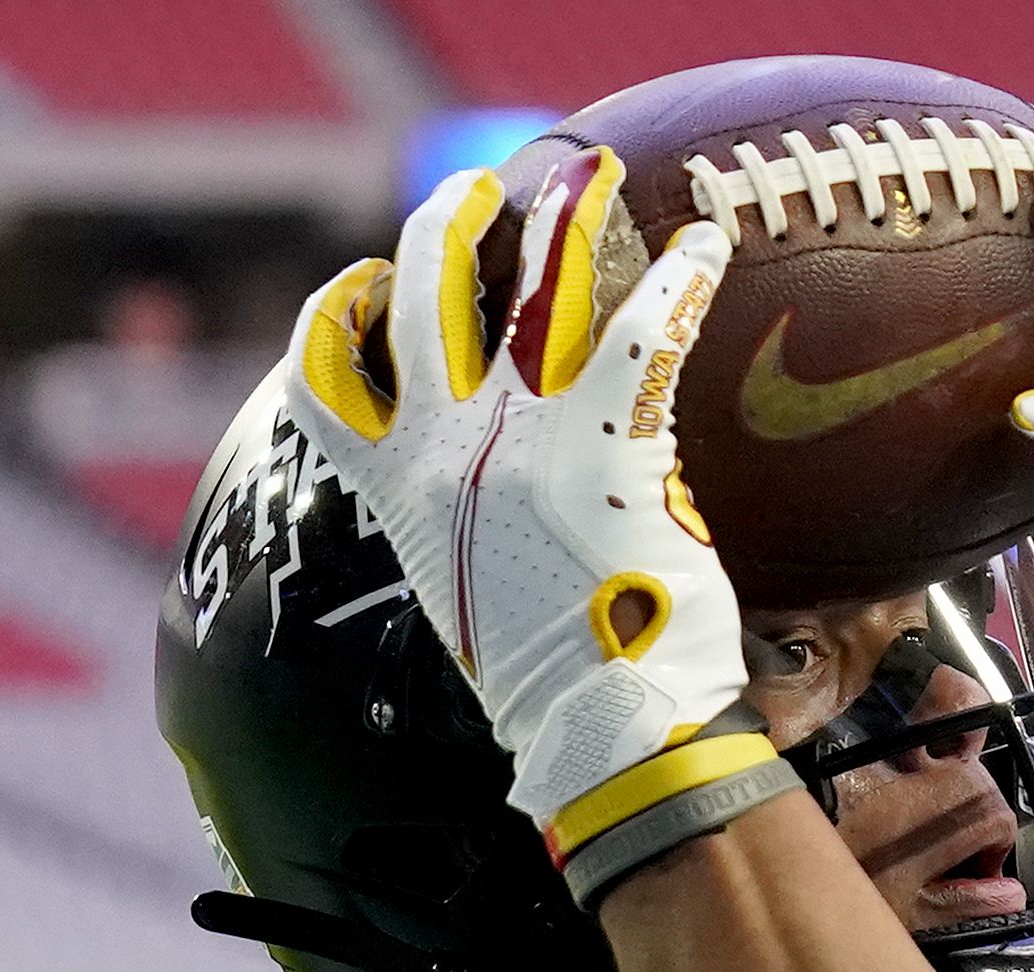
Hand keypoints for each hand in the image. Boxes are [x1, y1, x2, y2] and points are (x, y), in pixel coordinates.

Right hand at [287, 152, 782, 901]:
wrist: (601, 730)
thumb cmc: (548, 687)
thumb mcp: (471, 597)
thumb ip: (466, 528)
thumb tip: (490, 518)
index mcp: (399, 492)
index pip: (326, 382)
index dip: (336, 319)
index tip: (366, 286)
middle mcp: (445, 447)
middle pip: (420, 297)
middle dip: (443, 226)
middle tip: (477, 194)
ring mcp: (523, 434)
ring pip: (523, 283)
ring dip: (554, 218)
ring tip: (580, 180)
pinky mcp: (606, 436)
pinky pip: (643, 326)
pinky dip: (679, 278)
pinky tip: (706, 250)